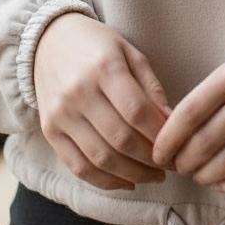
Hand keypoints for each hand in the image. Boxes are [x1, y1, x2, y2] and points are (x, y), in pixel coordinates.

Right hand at [33, 13, 170, 190]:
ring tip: (153, 176)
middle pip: (121, 139)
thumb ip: (151, 87)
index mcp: (104, 67)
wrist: (47, 42)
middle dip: (151, 160)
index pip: (137, 112)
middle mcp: (79, 92)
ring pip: (101, 158)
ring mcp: (61, 114)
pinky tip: (127, 182)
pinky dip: (105, 181)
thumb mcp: (130, 53)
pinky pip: (78, 166)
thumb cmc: (97, 46)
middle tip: (170, 165)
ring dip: (132, 174)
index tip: (177, 145)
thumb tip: (172, 123)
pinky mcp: (49, 130)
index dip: (160, 135)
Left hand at [152, 41, 224, 195]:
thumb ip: (211, 96)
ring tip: (199, 175)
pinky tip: (224, 184)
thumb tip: (174, 134)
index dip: (167, 139)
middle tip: (178, 167)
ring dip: (205, 176)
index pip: (189, 112)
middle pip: (204, 142)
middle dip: (183, 162)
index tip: (158, 153)